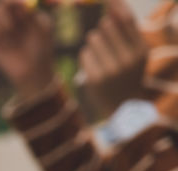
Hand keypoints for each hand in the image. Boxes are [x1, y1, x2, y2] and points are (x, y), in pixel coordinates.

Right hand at [0, 0, 55, 99]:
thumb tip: (24, 3)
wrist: (32, 70)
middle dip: (7, 7)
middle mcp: (10, 17)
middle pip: (1, 3)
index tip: (20, 3)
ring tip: (12, 36)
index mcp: (24, 11)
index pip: (15, 0)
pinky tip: (3, 43)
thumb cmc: (42, 48)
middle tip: (14, 14)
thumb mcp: (43, 28)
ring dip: (3, 23)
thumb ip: (34, 14)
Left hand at [79, 0, 147, 118]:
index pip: (127, 20)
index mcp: (141, 50)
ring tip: (102, 54)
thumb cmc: (128, 73)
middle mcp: (128, 59)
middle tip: (105, 37)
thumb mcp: (135, 53)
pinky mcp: (95, 78)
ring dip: (93, 42)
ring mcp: (112, 70)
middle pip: (107, 26)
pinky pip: (84, 53)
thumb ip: (127, 31)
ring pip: (93, 38)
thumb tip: (114, 7)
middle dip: (103, 28)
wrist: (122, 106)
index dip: (116, 5)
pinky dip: (87, 55)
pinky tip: (94, 65)